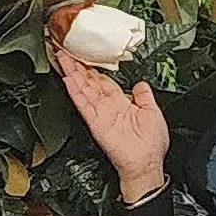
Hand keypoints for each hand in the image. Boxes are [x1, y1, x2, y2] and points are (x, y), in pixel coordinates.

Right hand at [57, 51, 169, 199]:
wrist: (146, 163)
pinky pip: (83, 104)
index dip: (94, 69)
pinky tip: (67, 79)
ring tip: (62, 59)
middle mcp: (108, 107)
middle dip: (79, 67)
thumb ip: (145, 96)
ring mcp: (100, 114)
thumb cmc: (151, 144)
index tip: (86, 58)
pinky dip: (74, 91)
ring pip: (83, 89)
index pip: (104, 82)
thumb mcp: (153, 111)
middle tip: (67, 52)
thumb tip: (141, 84)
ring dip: (73, 73)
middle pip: (90, 83)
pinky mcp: (95, 122)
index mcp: (122, 104)